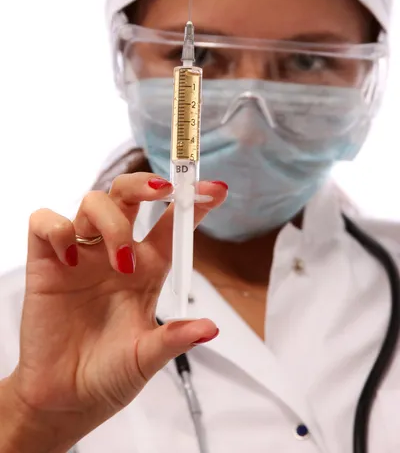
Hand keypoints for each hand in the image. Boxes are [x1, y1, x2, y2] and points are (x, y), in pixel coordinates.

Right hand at [9, 173, 226, 449]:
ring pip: (93, 201)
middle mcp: (115, 252)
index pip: (171, 223)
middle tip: (165, 191)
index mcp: (146, 268)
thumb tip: (211, 328)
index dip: (194, 202)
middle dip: (146, 184)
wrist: (65, 401)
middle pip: (128, 194)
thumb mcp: (147, 358)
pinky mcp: (45, 263)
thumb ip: (174, 338)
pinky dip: (58, 230)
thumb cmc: (109, 375)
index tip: (217, 188)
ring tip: (120, 262)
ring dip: (112, 221)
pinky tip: (69, 260)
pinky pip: (44, 222)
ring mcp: (80, 255)